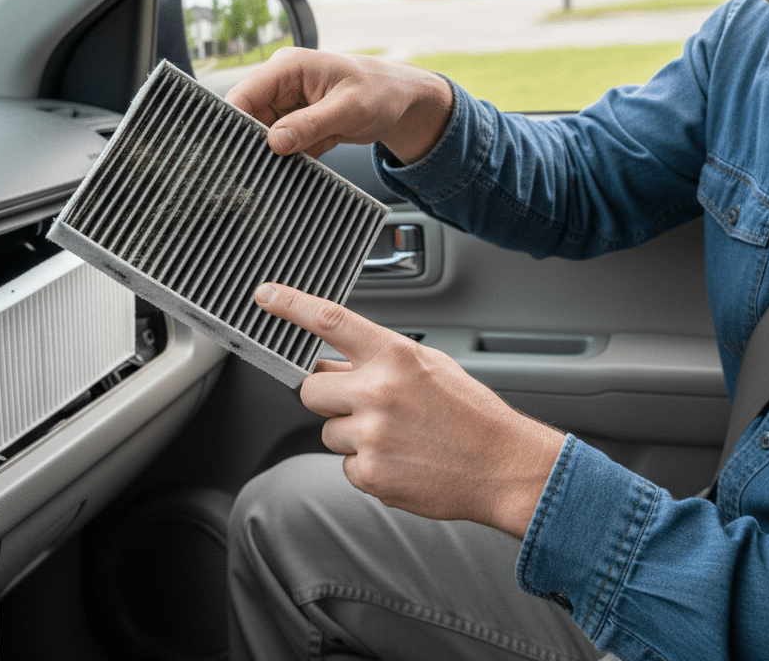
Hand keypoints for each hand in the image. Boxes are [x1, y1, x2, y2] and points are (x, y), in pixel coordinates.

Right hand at [225, 48, 452, 163]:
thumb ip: (312, 123)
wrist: (402, 101)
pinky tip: (300, 168)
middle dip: (253, 143)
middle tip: (262, 169)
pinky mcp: (296, 124)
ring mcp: (288, 105)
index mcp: (288, 66)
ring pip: (261, 135)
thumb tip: (274, 141)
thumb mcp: (349, 108)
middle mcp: (282, 84)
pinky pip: (280, 146)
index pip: (244, 93)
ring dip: (272, 155)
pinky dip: (288, 160)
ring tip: (289, 168)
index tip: (235, 151)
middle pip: (248, 117)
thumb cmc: (381, 91)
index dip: (233, 121)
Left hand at [254, 282, 565, 537]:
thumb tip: (335, 363)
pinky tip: (400, 459)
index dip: (290, 305)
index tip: (265, 296)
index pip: (329, 321)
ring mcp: (371, 434)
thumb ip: (380, 360)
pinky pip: (345, 464)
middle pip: (310, 388)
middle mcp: (378, 391)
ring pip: (328, 430)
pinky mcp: (369, 473)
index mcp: (394, 355)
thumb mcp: (429, 366)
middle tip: (361, 404)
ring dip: (351, 433)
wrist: (503, 466)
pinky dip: (365, 464)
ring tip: (396, 436)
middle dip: (327, 396)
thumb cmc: (470, 414)